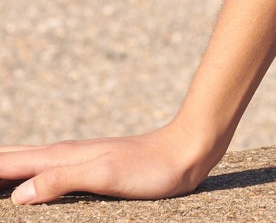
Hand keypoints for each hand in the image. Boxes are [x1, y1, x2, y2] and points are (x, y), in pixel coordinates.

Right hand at [0, 124, 216, 205]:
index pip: (7, 163)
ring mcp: (75, 162)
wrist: (187, 151)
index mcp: (59, 157)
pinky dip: (24, 179)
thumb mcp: (104, 175)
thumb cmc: (149, 167)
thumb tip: (18, 195)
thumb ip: (62, 181)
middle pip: (11, 160)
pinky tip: (25, 189)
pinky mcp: (88, 170)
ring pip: (26, 164)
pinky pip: (45, 173)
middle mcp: (62, 156)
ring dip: (4, 171)